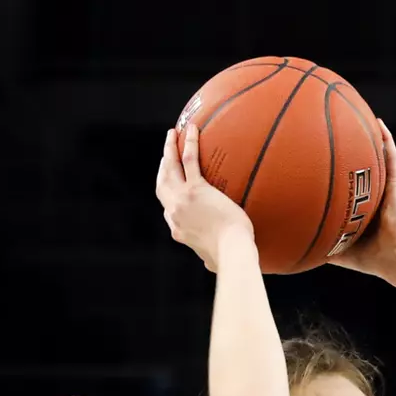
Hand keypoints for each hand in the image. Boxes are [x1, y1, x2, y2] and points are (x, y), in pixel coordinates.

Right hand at [155, 123, 254, 271]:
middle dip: (163, 168)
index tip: (173, 187)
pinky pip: (190, 160)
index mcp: (179, 230)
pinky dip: (188, 143)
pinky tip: (192, 129)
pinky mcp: (196, 189)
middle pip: (162, 185)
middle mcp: (175, 214)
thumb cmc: (230, 259)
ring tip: (173, 134)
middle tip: (167, 155)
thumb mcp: (214, 261)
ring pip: (170, 169)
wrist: (233, 251)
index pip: (169, 210)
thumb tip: (211, 265)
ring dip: (169, 150)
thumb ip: (210, 259)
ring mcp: (182, 200)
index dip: (168, 197)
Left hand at [328, 120, 395, 289]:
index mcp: (359, 205)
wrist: (393, 258)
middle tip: (330, 127)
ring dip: (368, 136)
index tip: (315, 155)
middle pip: (360, 164)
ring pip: (376, 155)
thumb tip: (288, 246)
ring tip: (356, 113)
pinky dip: (386, 140)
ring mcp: (385, 187)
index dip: (333, 169)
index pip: (345, 182)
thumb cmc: (367, 257)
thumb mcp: (336, 247)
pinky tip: (379, 124)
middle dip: (348, 147)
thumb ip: (316, 243)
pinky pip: (391, 158)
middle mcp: (373, 193)